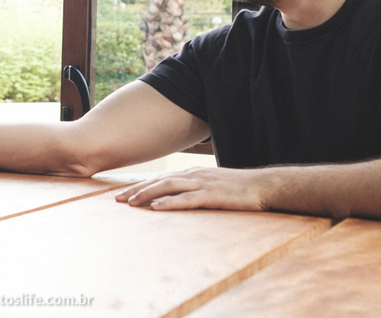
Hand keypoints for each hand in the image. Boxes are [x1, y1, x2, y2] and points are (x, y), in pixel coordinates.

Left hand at [115, 167, 270, 211]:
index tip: (123, 194)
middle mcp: (193, 175)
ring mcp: (202, 183)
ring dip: (146, 194)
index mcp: (192, 173)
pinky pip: (187, 199)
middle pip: (158, 181)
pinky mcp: (212, 195)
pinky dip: (169, 202)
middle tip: (116, 200)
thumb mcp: (212, 187)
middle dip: (136, 190)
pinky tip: (156, 207)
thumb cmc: (239, 189)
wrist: (264, 186)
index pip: (160, 179)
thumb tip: (179, 199)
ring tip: (130, 203)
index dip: (140, 186)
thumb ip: (195, 190)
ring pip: (167, 187)